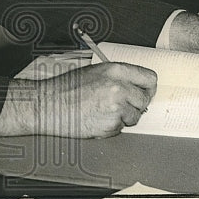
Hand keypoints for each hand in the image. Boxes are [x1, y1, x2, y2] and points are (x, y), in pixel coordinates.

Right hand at [0, 62, 157, 138]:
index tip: (145, 92)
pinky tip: (97, 119)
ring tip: (103, 111)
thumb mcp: (94, 72)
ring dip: (124, 117)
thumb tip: (133, 86)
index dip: (148, 87)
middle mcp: (119, 87)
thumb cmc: (65, 89)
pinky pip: (121, 128)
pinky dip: (112, 127)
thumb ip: (116, 77)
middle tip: (121, 106)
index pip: (149, 78)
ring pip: (135, 116)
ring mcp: (116, 107)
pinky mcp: (111, 125)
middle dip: (136, 105)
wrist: (49, 105)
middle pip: (145, 99)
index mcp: (115, 70)